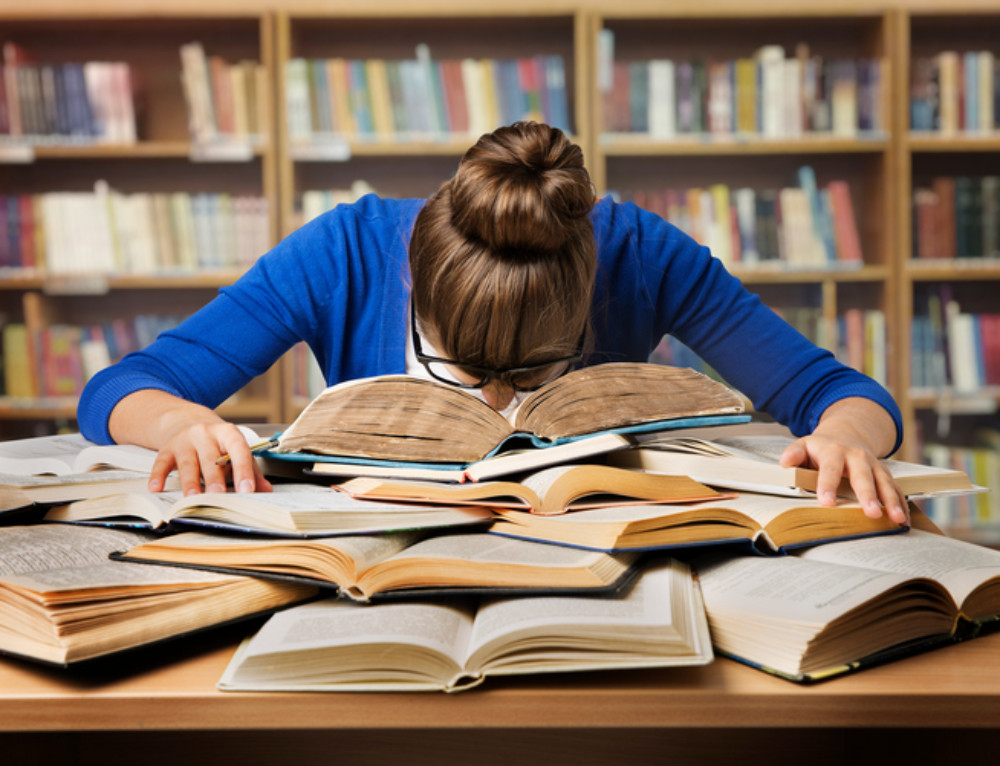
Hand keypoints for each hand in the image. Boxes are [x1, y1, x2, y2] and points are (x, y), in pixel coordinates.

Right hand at [108, 389, 272, 496]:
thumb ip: (251, 470)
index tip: (247, 490)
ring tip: (192, 498)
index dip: (243, 470)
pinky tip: (156, 489)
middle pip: (211, 458)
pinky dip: (158, 476)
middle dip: (215, 478)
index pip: (239, 450)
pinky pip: (161, 462)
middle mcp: (206, 434)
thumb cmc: (217, 443)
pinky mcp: (167, 448)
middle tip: (218, 496)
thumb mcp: (236, 450)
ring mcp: (185, 440)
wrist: (188, 421)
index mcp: (228, 434)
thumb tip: (267, 491)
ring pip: (188, 463)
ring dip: (190, 482)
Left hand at [778, 398, 907, 525]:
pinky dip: (901, 503)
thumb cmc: (821, 446)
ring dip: (891, 501)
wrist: (847, 432)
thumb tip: (785, 462)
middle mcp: (857, 457)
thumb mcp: (804, 444)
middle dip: (868, 495)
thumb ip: (794, 453)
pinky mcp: (884, 473)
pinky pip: (895, 488)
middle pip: (863, 477)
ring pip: (884, 482)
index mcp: (834, 451)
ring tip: (896, 519)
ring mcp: (873, 465)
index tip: (826, 502)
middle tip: (871, 513)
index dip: (827, 485)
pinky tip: (903, 519)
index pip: (830, 469)